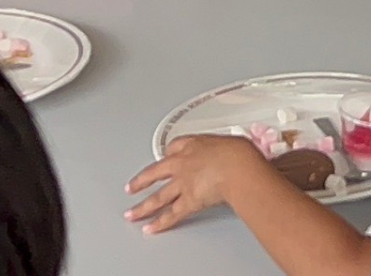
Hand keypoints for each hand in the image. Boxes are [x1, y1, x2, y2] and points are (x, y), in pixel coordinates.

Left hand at [126, 133, 261, 233]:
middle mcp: (182, 164)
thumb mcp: (231, 142)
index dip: (169, 153)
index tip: (166, 156)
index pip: (175, 147)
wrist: (237, 167)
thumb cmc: (238, 153)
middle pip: (155, 173)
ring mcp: (182, 184)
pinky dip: (159, 224)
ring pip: (158, 198)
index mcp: (193, 145)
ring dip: (142, 208)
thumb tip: (237, 151)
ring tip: (132, 214)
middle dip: (141, 182)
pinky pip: (171, 215)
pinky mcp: (188, 202)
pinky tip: (150, 228)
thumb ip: (227, 149)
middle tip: (131, 187)